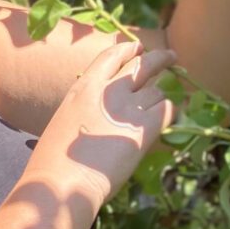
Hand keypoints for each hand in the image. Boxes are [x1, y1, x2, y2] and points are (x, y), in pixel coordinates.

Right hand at [26, 42, 177, 209]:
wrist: (62, 181)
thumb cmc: (55, 160)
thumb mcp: (66, 119)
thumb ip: (87, 108)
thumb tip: (102, 114)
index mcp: (85, 87)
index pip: (111, 57)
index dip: (128, 49)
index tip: (138, 47)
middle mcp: (108, 92)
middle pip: (142, 65)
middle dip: (159, 58)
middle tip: (170, 57)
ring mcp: (127, 109)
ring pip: (156, 92)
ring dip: (161, 97)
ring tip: (163, 103)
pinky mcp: (143, 131)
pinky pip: (166, 111)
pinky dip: (171, 111)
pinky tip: (174, 115)